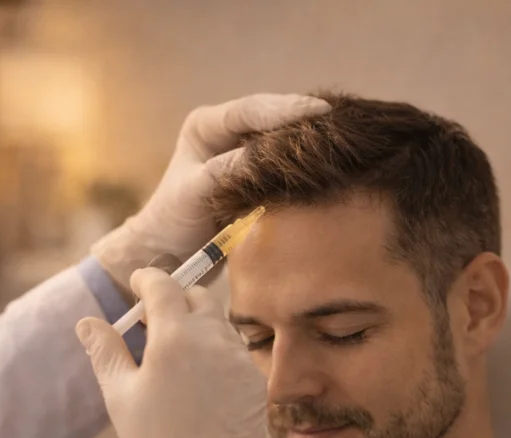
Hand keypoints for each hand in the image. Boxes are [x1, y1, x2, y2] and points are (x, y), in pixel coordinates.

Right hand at [75, 268, 272, 437]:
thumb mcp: (119, 395)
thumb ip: (106, 351)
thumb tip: (88, 322)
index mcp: (174, 337)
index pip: (163, 285)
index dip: (147, 279)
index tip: (137, 283)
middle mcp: (213, 339)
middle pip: (197, 297)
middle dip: (176, 299)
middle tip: (153, 323)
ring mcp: (240, 359)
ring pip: (218, 323)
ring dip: (198, 326)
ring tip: (177, 356)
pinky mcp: (255, 380)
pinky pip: (235, 351)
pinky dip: (217, 352)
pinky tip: (201, 380)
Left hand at [91, 94, 330, 299]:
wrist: (168, 255)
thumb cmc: (172, 221)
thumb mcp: (194, 192)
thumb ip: (224, 170)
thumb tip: (264, 155)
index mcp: (206, 126)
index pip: (250, 110)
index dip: (286, 109)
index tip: (319, 110)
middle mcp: (228, 134)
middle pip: (273, 119)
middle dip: (304, 121)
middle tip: (341, 125)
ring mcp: (245, 156)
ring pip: (283, 142)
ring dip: (309, 143)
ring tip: (343, 140)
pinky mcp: (259, 180)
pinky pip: (286, 167)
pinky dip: (305, 167)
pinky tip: (330, 166)